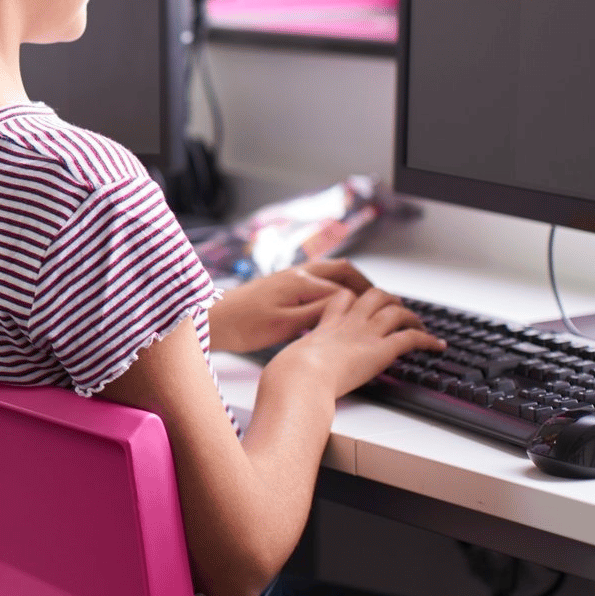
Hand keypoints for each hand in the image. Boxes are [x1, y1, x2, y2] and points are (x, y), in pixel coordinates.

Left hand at [209, 260, 375, 354]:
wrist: (213, 320)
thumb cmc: (243, 326)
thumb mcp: (285, 325)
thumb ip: (317, 314)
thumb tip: (348, 306)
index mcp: (300, 281)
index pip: (345, 289)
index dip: (365, 303)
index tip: (381, 315)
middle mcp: (297, 273)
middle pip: (341, 269)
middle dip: (364, 283)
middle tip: (381, 300)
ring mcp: (289, 276)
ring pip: (329, 272)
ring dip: (349, 282)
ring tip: (364, 300)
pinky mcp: (282, 284)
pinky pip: (317, 279)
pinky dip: (334, 286)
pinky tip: (336, 303)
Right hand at [271, 287, 442, 397]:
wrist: (299, 376)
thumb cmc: (290, 374)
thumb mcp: (291, 360)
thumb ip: (296, 360)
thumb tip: (286, 374)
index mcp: (326, 325)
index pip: (344, 298)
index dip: (356, 298)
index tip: (362, 303)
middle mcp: (349, 323)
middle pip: (374, 295)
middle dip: (389, 299)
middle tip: (397, 309)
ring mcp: (366, 334)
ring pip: (396, 311)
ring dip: (412, 316)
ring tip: (420, 324)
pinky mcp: (381, 349)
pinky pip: (411, 338)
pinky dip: (428, 340)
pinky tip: (436, 346)